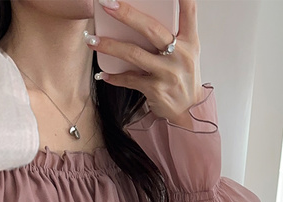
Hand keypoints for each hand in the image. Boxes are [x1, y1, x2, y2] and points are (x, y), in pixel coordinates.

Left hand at [85, 0, 205, 126]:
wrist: (188, 110)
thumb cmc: (182, 76)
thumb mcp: (187, 52)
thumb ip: (172, 35)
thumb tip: (138, 20)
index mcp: (190, 40)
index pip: (190, 10)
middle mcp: (181, 54)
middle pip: (151, 29)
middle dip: (127, 15)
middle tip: (107, 4)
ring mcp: (167, 73)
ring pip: (134, 54)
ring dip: (110, 46)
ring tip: (92, 40)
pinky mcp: (155, 90)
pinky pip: (129, 79)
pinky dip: (115, 76)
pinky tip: (103, 73)